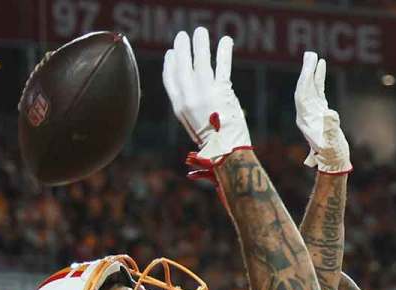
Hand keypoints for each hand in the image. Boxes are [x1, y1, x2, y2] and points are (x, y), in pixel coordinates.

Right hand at [162, 27, 250, 166]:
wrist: (226, 152)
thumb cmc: (212, 142)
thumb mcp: (192, 124)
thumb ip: (189, 104)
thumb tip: (191, 89)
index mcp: (178, 106)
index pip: (170, 78)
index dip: (170, 63)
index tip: (171, 52)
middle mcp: (189, 97)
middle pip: (182, 65)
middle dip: (182, 48)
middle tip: (183, 35)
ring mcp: (205, 92)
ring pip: (201, 61)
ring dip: (200, 44)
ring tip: (201, 31)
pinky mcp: (222, 92)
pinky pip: (222, 66)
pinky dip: (224, 51)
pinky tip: (226, 40)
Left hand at [295, 52, 350, 173]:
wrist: (334, 162)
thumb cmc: (333, 153)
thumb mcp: (331, 141)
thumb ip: (330, 127)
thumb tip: (329, 114)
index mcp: (305, 119)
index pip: (302, 95)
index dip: (305, 80)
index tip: (309, 65)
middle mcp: (305, 113)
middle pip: (303, 88)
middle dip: (306, 71)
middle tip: (310, 54)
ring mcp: (312, 111)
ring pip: (310, 87)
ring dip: (311, 72)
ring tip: (314, 56)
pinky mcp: (320, 111)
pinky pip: (318, 91)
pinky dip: (318, 79)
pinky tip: (321, 67)